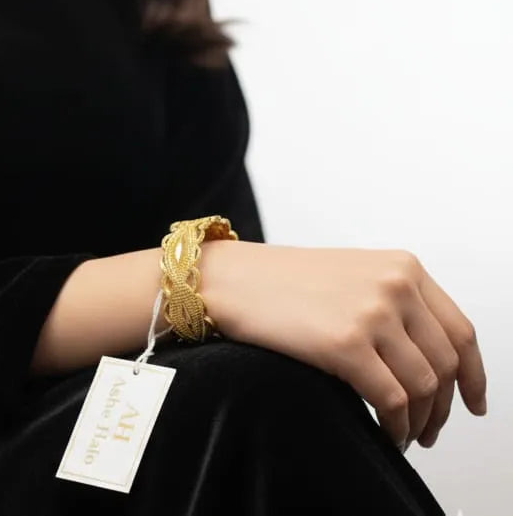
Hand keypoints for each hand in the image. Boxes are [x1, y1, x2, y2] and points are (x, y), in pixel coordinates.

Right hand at [198, 241, 487, 449]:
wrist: (227, 280)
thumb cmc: (278, 282)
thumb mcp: (351, 275)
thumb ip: (394, 302)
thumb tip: (431, 360)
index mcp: (403, 266)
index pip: (461, 330)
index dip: (474, 375)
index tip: (474, 402)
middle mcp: (396, 285)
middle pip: (446, 364)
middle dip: (444, 407)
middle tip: (431, 431)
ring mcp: (373, 313)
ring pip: (424, 386)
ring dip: (419, 421)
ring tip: (404, 435)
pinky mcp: (346, 344)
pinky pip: (392, 401)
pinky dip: (396, 427)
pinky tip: (385, 433)